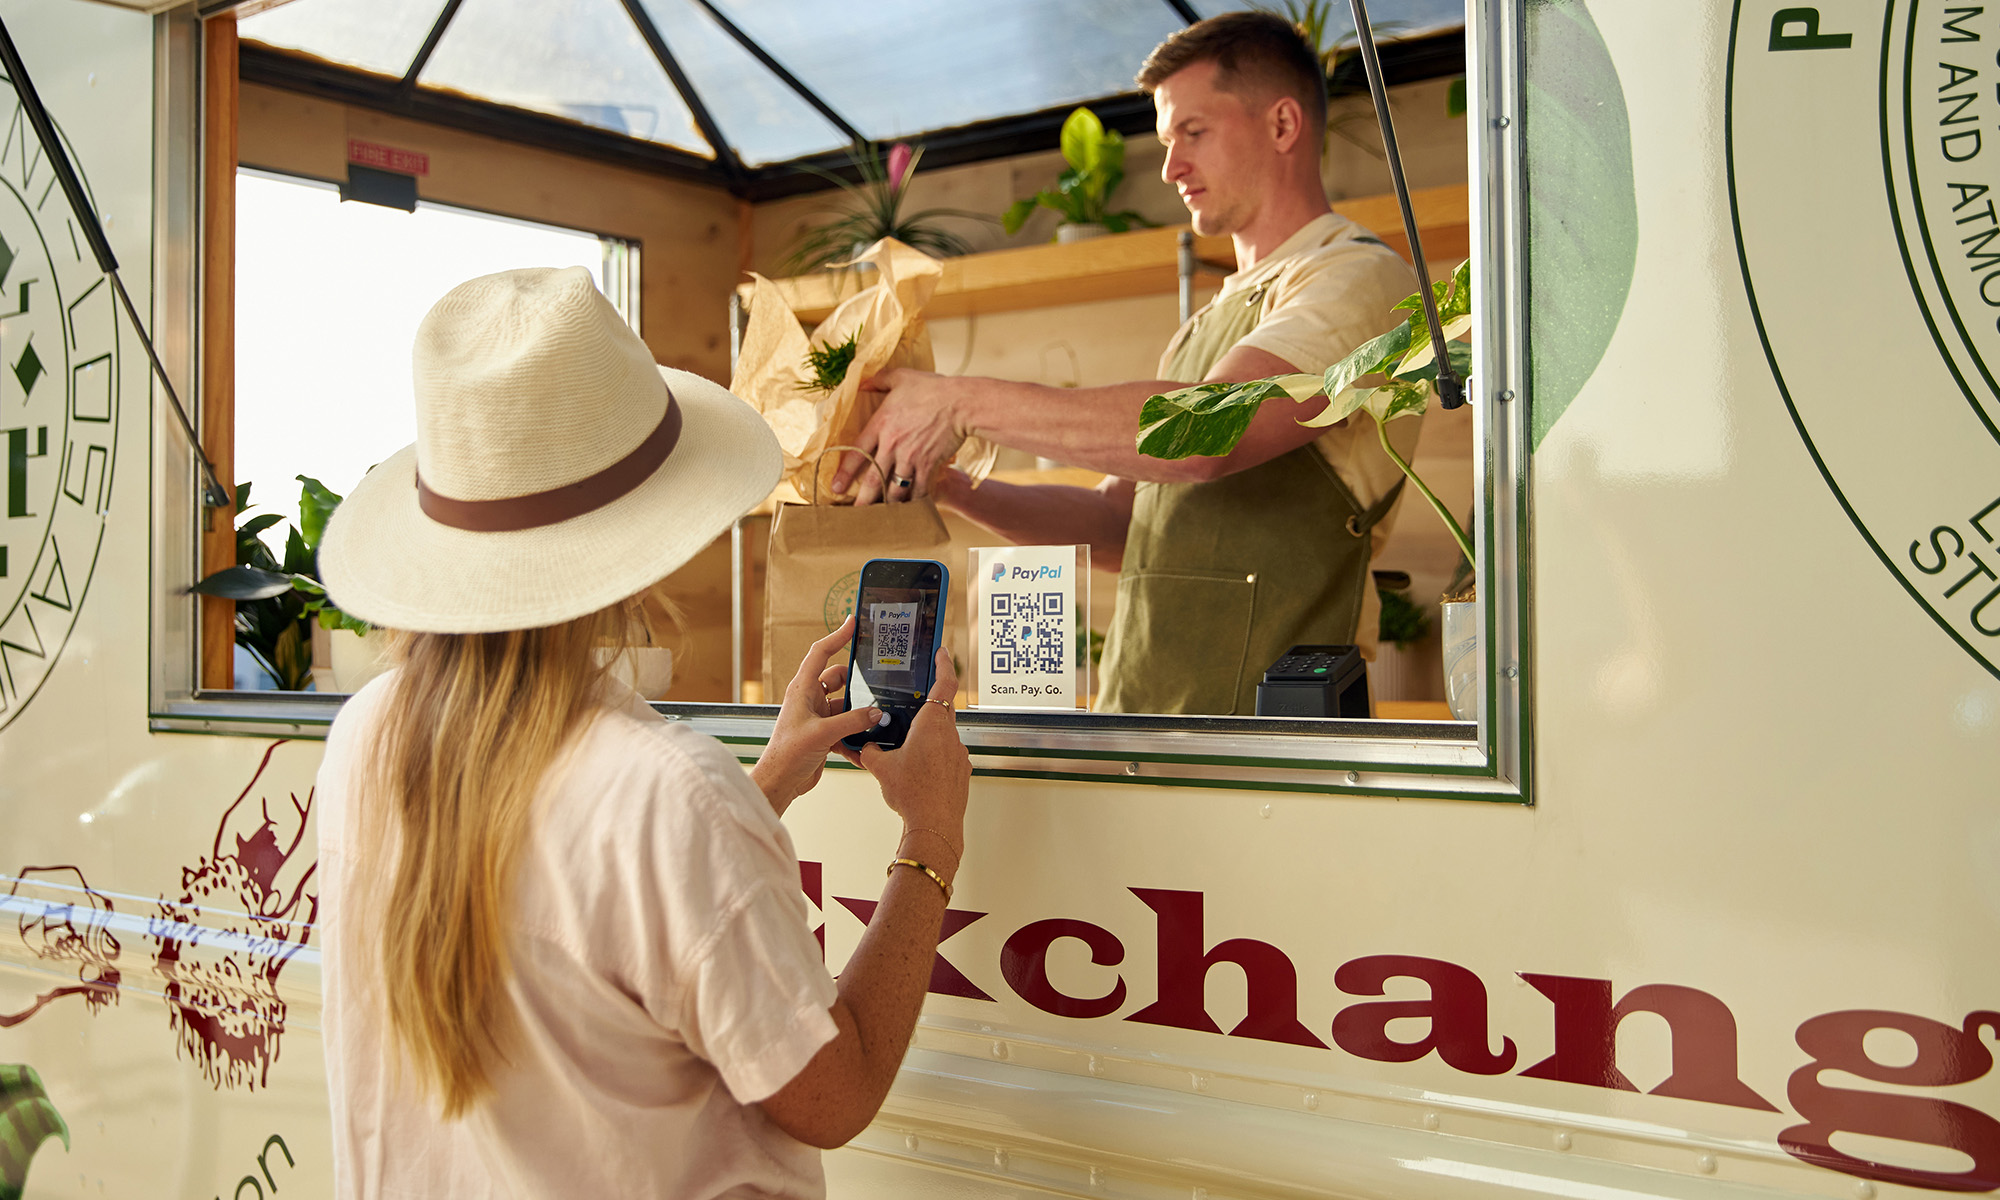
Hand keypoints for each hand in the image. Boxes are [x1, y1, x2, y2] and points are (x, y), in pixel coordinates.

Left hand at [751, 616, 882, 814]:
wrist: (780, 782)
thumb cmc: (787, 754)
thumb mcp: (822, 733)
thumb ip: (852, 720)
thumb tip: (876, 712)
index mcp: (802, 689)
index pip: (821, 653)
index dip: (837, 636)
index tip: (853, 623)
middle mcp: (809, 699)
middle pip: (839, 679)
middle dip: (857, 683)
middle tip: (876, 685)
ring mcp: (818, 716)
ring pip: (846, 704)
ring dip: (859, 712)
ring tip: (875, 718)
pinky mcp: (825, 733)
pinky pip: (847, 726)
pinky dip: (856, 733)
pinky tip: (865, 744)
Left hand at [833, 369, 970, 505]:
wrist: (960, 403)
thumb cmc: (932, 389)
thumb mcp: (901, 377)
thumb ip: (879, 380)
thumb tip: (863, 381)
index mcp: (881, 424)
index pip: (856, 452)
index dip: (845, 472)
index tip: (836, 487)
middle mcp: (892, 445)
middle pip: (873, 478)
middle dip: (863, 499)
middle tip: (856, 512)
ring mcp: (911, 457)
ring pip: (894, 488)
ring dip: (887, 503)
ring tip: (882, 514)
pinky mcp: (928, 465)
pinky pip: (918, 488)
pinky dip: (914, 500)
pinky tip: (909, 507)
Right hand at [857, 645, 970, 875]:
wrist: (934, 827)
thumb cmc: (913, 795)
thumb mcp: (881, 769)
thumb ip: (870, 752)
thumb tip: (864, 749)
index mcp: (932, 725)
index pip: (945, 684)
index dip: (944, 665)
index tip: (942, 652)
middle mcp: (950, 735)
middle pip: (944, 709)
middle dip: (929, 705)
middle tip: (914, 703)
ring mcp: (959, 754)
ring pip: (944, 734)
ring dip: (929, 736)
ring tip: (908, 748)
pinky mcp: (962, 772)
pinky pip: (948, 755)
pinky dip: (934, 756)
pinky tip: (919, 771)